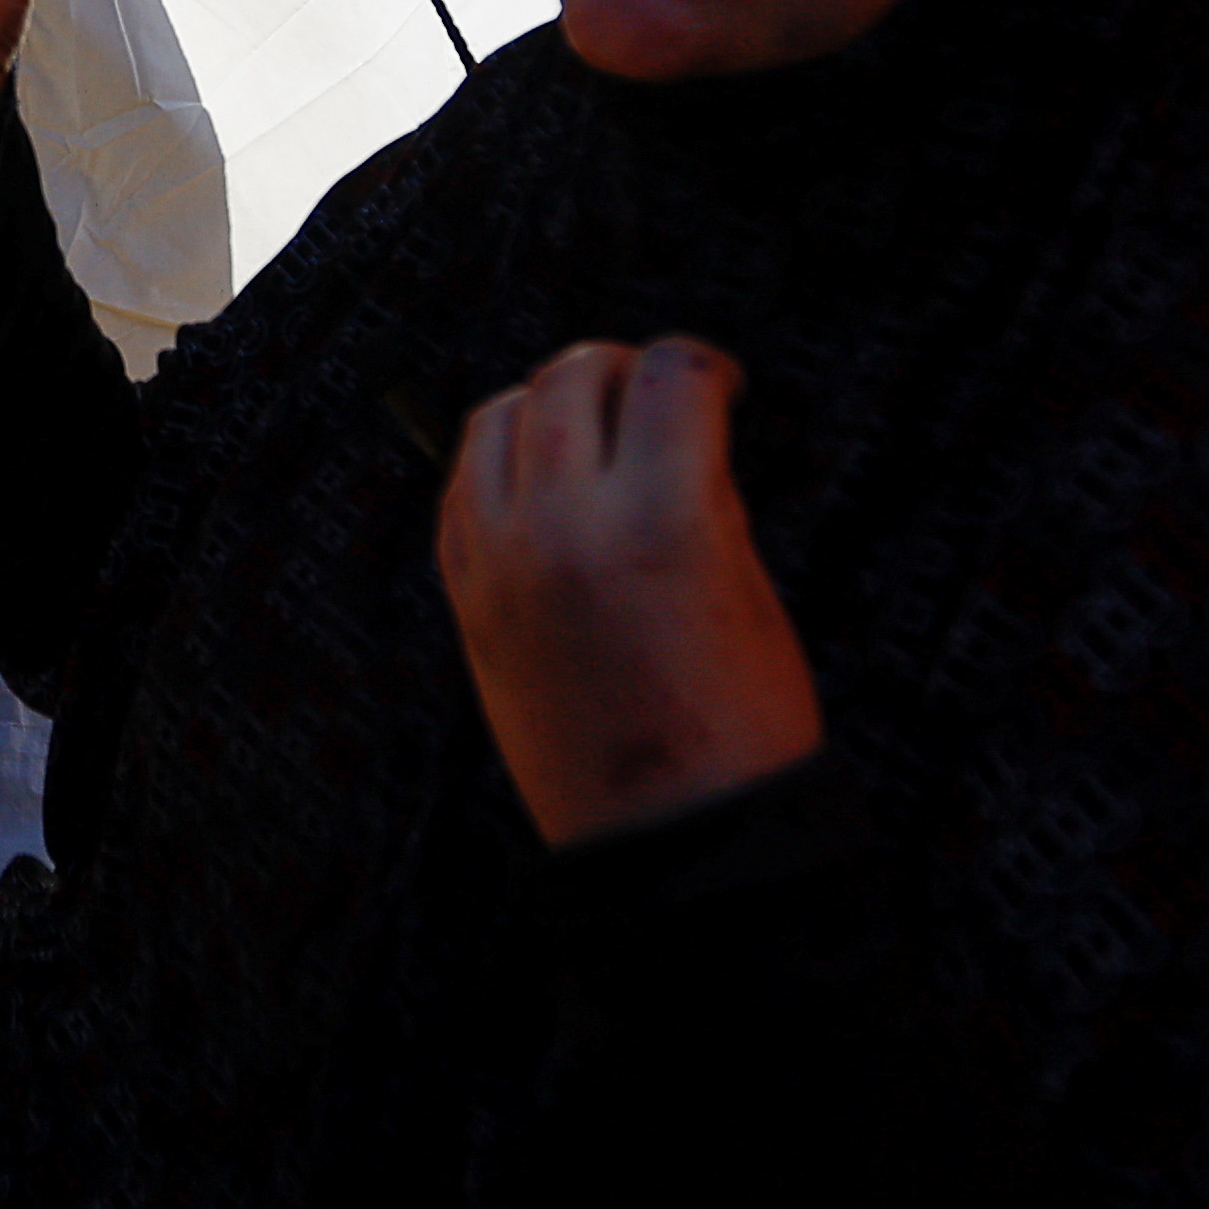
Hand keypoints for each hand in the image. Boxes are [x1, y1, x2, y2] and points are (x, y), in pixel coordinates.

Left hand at [436, 337, 822, 846]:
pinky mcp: (467, 598)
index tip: (718, 383)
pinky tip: (541, 481)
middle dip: (621, 370)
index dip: (703, 364)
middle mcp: (568, 525)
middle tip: (653, 395)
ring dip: (548, 404)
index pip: (668, 375)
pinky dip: (498, 464)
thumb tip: (672, 430)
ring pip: (498, 418)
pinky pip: (461, 488)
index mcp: (664, 518)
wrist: (675, 844)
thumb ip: (704, 493)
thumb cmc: (740, 724)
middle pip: (570, 378)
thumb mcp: (747, 589)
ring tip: (592, 431)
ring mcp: (502, 561)